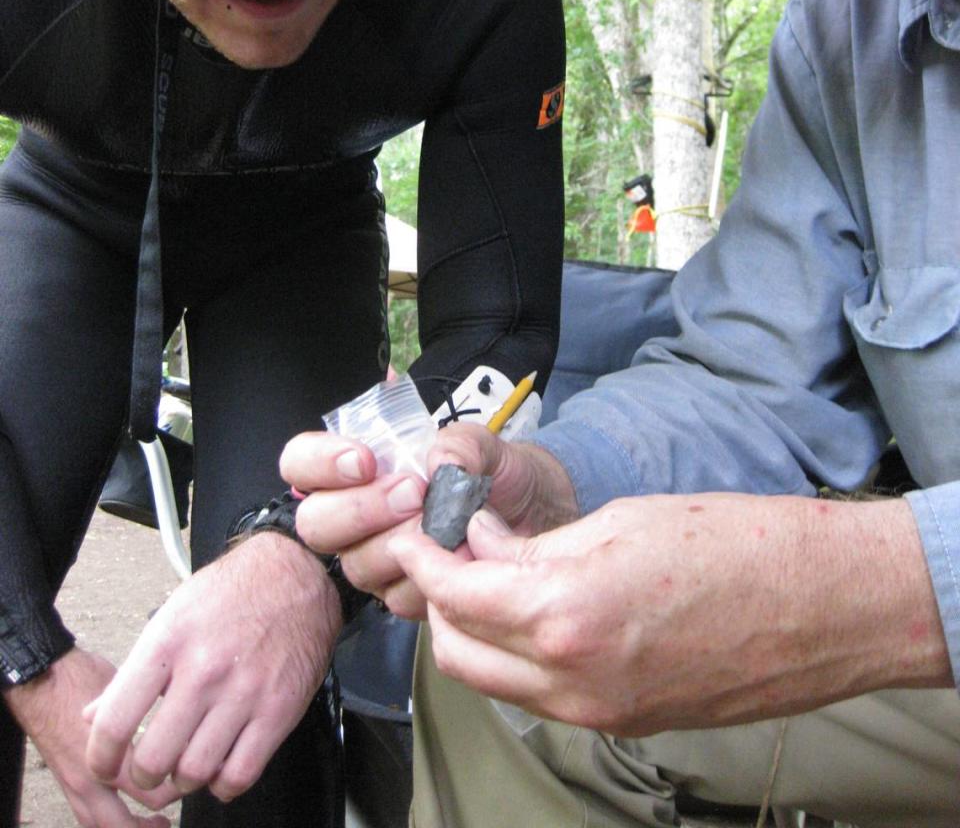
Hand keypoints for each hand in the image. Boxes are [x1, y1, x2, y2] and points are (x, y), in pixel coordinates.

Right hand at [4, 646, 174, 826]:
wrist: (42, 684)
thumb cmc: (82, 679)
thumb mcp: (123, 690)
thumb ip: (146, 709)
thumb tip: (180, 715)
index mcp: (107, 754)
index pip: (150, 791)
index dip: (178, 785)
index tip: (195, 769)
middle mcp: (90, 778)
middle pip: (127, 821)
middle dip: (157, 817)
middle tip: (179, 795)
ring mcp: (76, 787)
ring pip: (103, 827)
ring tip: (159, 824)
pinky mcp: (68, 786)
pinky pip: (88, 818)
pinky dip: (110, 823)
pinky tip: (129, 814)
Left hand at [85, 532, 339, 802]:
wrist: (297, 574)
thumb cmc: (232, 592)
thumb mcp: (173, 615)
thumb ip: (133, 670)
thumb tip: (94, 716)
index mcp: (169, 642)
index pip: (115, 722)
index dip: (101, 758)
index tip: (105, 765)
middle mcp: (205, 670)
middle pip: (154, 760)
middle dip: (143, 773)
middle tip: (148, 766)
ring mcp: (245, 692)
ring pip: (196, 773)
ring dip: (184, 780)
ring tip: (185, 763)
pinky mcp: (280, 709)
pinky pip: (240, 775)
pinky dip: (223, 784)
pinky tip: (220, 765)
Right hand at [281, 424, 576, 618]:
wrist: (541, 516)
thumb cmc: (500, 474)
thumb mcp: (485, 445)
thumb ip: (461, 443)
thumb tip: (440, 463)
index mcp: (357, 469)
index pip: (300, 463)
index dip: (319, 463)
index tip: (365, 460)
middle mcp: (355, 516)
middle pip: (317, 523)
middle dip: (363, 508)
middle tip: (414, 493)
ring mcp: (376, 559)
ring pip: (357, 565)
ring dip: (399, 544)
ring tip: (446, 524)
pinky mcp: (405, 594)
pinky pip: (397, 597)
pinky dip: (429, 578)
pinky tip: (459, 556)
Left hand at [390, 492, 952, 734]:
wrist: (819, 607)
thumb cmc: (732, 545)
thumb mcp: (620, 523)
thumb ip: (539, 546)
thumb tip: (485, 547)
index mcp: (566, 614)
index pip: (458, 595)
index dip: (426, 557)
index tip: (417, 531)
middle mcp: (572, 679)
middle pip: (462, 653)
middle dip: (441, 600)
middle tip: (450, 551)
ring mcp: (599, 711)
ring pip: (497, 682)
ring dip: (476, 632)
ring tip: (490, 576)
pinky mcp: (625, 721)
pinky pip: (543, 696)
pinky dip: (519, 656)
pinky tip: (538, 609)